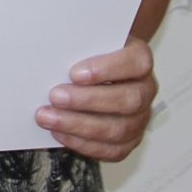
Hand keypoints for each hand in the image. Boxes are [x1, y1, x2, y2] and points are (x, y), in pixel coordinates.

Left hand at [37, 37, 156, 160]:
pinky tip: (59, 133)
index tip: (74, 73)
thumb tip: (48, 48)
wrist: (95, 71)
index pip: (136, 62)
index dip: (107, 69)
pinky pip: (112, 149)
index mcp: (139, 60)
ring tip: (47, 117)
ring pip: (118, 128)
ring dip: (78, 124)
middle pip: (127, 100)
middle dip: (87, 100)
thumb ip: (76, 44)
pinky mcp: (129, 140)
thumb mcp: (86, 41)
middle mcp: (144, 90)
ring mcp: (140, 118)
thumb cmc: (88, 53)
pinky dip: (83, 143)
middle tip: (54, 96)